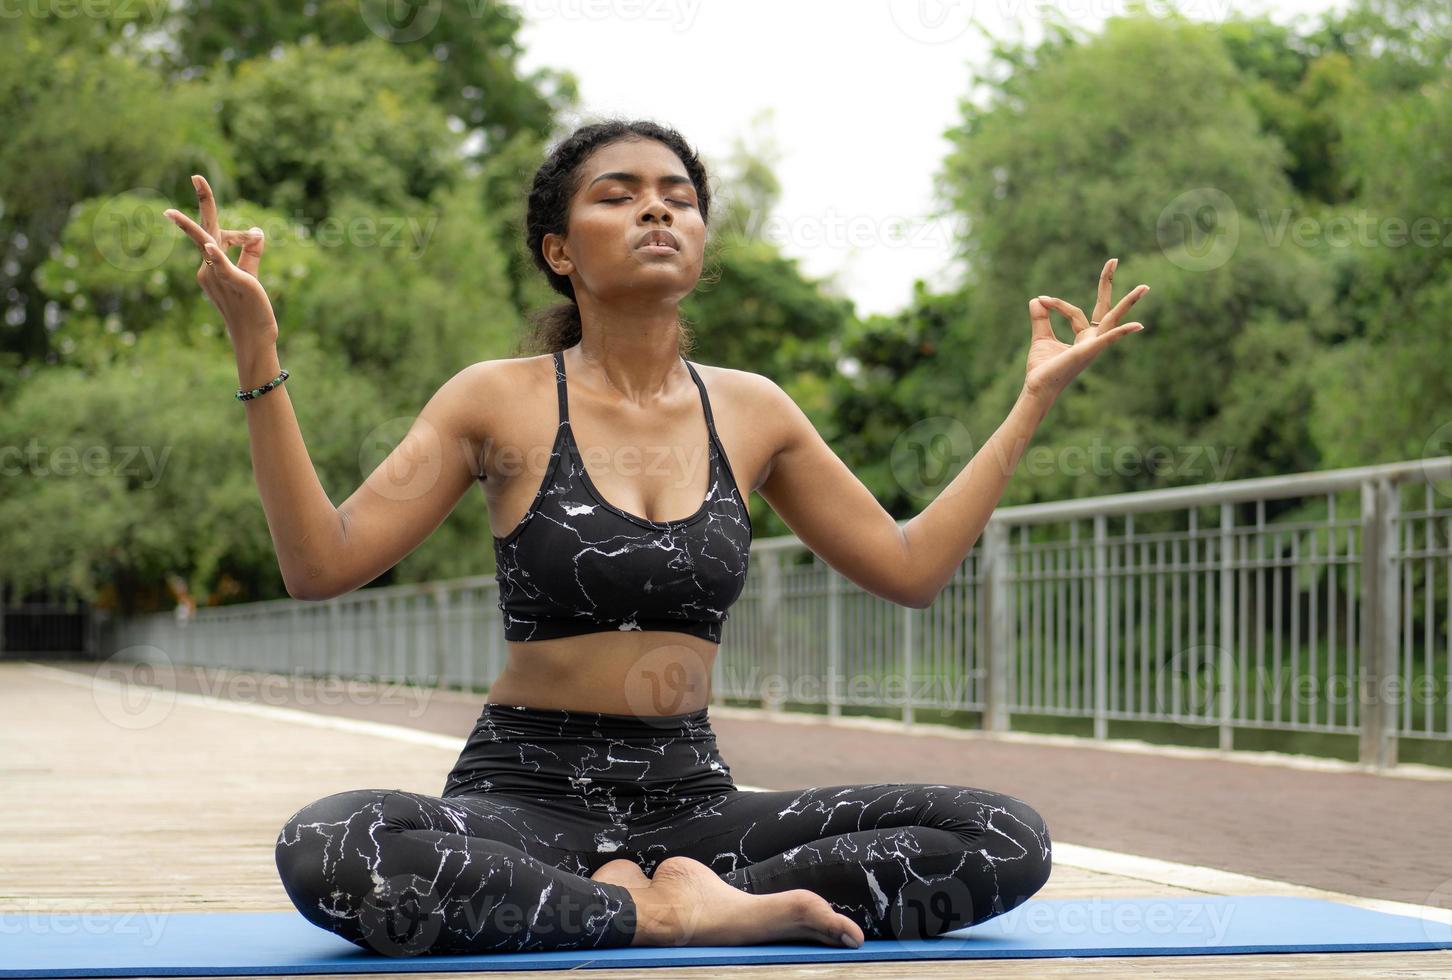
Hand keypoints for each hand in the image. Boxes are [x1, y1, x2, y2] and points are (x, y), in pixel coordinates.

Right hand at [163, 174, 277, 345]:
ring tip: (170, 213)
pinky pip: (222, 266)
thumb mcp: (250, 274)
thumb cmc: (251, 307)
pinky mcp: (233, 282)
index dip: (240, 234)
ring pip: (208, 244)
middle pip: (204, 230)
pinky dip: (217, 256)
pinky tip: (211, 248)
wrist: (254, 335)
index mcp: (211, 264)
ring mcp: (217, 275)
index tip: (255, 238)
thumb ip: (252, 253)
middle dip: (204, 202)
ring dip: (192, 228)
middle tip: (197, 176)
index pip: (219, 235)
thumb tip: (257, 231)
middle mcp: (208, 267)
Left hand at [1023, 258, 1148, 402]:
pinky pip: (1108, 339)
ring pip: (1113, 319)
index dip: (1058, 303)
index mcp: (1084, 337)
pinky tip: (1139, 326)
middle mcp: (1093, 340)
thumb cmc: (1043, 369)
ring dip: (1129, 303)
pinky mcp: (1089, 351)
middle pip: (1105, 308)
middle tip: (1113, 259)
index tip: (1042, 298)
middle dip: (1108, 284)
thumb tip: (1036, 299)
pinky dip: (1122, 332)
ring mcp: (1094, 345)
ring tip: (1144, 287)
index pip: (1076, 312)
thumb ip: (1041, 318)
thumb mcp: (1040, 337)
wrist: (1037, 387)